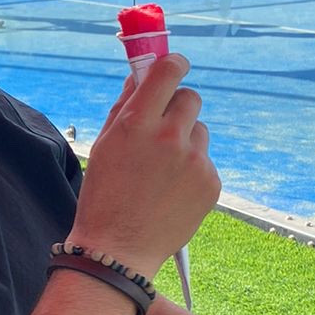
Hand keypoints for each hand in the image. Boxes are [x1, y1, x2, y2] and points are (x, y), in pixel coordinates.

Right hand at [74, 54, 218, 276]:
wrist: (118, 250)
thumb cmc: (104, 195)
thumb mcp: (104, 145)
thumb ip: (125, 105)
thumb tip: (142, 76)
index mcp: (136, 123)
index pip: (167, 71)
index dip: (172, 64)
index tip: (173, 66)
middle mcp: (168, 137)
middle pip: (190, 98)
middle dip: (177, 107)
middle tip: (163, 127)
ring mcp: (193, 161)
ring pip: (199, 131)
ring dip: (185, 141)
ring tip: (162, 171)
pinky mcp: (210, 183)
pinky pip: (205, 161)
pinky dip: (191, 170)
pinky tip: (171, 191)